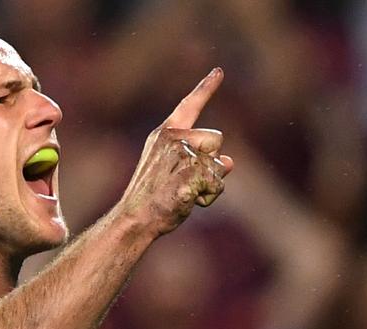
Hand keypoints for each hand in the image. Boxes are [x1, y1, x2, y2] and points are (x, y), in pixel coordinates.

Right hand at [120, 67, 233, 235]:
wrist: (136, 219)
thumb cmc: (153, 198)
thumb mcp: (171, 170)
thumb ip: (199, 160)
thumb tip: (230, 161)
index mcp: (163, 134)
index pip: (189, 106)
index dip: (205, 88)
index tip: (219, 71)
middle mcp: (172, 138)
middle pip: (216, 138)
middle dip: (210, 161)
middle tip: (185, 181)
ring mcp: (181, 155)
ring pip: (219, 163)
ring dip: (211, 182)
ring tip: (185, 192)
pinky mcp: (190, 173)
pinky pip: (217, 184)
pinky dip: (208, 197)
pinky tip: (187, 201)